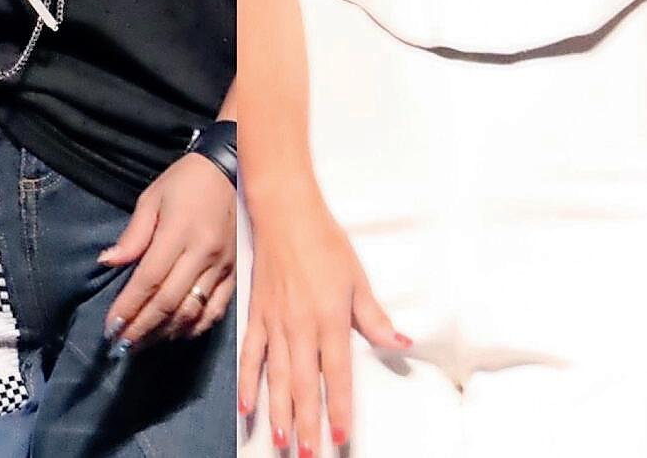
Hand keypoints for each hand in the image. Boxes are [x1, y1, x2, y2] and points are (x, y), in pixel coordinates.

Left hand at [100, 153, 236, 353]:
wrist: (230, 170)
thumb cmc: (185, 181)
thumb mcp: (152, 197)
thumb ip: (133, 234)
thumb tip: (109, 262)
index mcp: (180, 232)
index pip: (149, 279)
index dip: (129, 307)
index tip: (111, 326)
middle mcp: (203, 254)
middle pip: (169, 302)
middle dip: (142, 327)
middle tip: (121, 344)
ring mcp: (222, 267)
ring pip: (192, 312)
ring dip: (165, 333)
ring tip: (142, 344)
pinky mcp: (235, 274)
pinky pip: (215, 310)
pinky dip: (194, 328)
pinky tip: (175, 334)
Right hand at [238, 185, 409, 454]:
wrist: (284, 212)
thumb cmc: (324, 242)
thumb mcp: (356, 278)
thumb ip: (374, 317)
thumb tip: (401, 343)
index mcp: (329, 319)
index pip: (335, 374)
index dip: (337, 408)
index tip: (339, 437)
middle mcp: (300, 326)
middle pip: (303, 383)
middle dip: (306, 422)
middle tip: (307, 453)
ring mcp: (274, 322)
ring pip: (276, 375)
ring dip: (279, 410)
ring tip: (281, 440)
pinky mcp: (257, 314)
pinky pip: (251, 353)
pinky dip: (247, 380)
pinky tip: (246, 404)